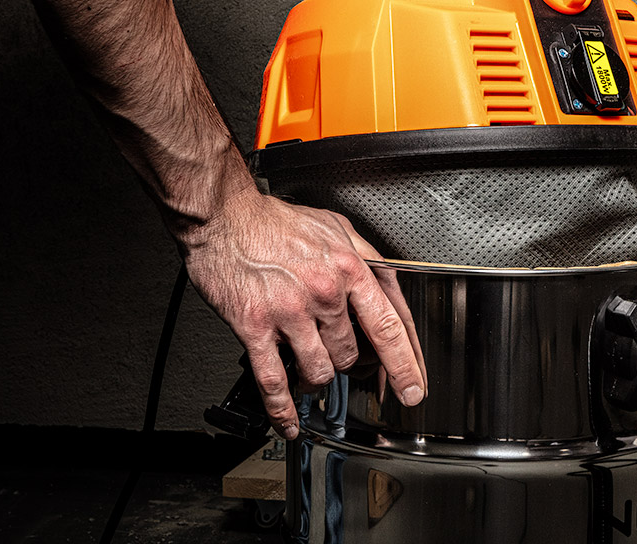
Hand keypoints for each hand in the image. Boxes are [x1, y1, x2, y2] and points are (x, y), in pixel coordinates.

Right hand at [181, 188, 425, 439]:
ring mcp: (290, 311)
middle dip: (348, 364)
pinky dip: (283, 408)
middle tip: (341, 362)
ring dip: (316, 378)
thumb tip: (388, 290)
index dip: (405, 363)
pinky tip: (289, 419)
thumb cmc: (276, 221)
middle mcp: (325, 291)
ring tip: (307, 370)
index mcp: (350, 267)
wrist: (223, 217)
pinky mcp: (255, 326)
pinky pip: (275, 380)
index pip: (390, 325)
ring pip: (319, 370)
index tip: (413, 387)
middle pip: (352, 353)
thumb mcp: (336, 227)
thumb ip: (365, 260)